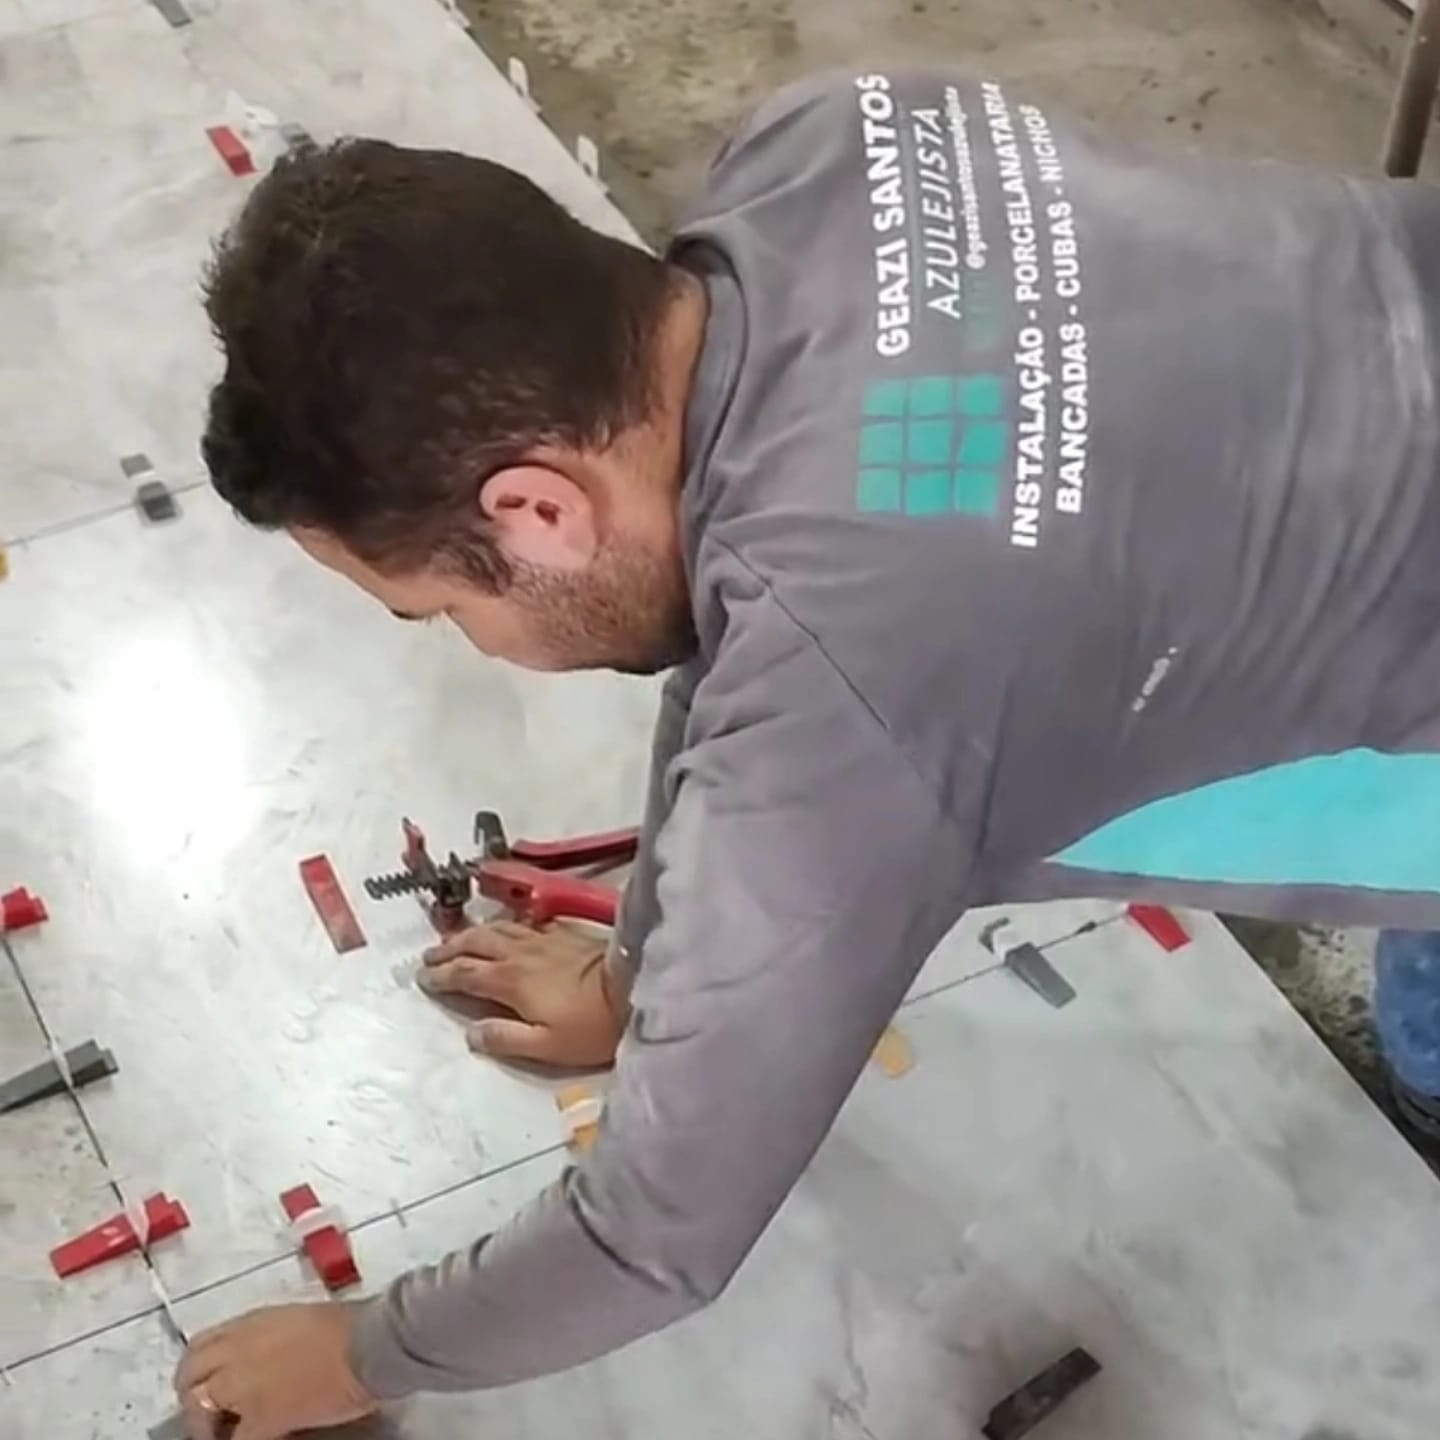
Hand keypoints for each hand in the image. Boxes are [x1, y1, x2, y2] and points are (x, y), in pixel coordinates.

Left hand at [175, 1302, 375, 1439]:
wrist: (370, 1343)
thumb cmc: (349, 1323)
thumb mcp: (298, 1319)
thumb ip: (272, 1337)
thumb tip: (269, 1356)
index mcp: (250, 1324)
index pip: (200, 1346)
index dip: (196, 1368)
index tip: (207, 1382)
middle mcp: (238, 1351)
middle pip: (189, 1376)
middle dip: (191, 1398)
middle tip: (208, 1416)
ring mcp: (245, 1386)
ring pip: (199, 1407)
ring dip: (205, 1424)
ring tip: (223, 1434)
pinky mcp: (263, 1418)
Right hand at [418, 919, 623, 1065]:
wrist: (635, 989)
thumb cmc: (591, 1026)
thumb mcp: (545, 1046)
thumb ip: (505, 1038)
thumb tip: (470, 1032)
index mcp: (511, 981)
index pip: (465, 973)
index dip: (440, 975)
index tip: (422, 978)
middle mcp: (521, 953)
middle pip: (475, 943)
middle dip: (449, 948)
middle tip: (429, 955)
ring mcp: (543, 939)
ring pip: (498, 928)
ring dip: (472, 932)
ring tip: (457, 938)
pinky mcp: (565, 933)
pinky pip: (525, 923)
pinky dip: (506, 923)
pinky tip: (506, 926)